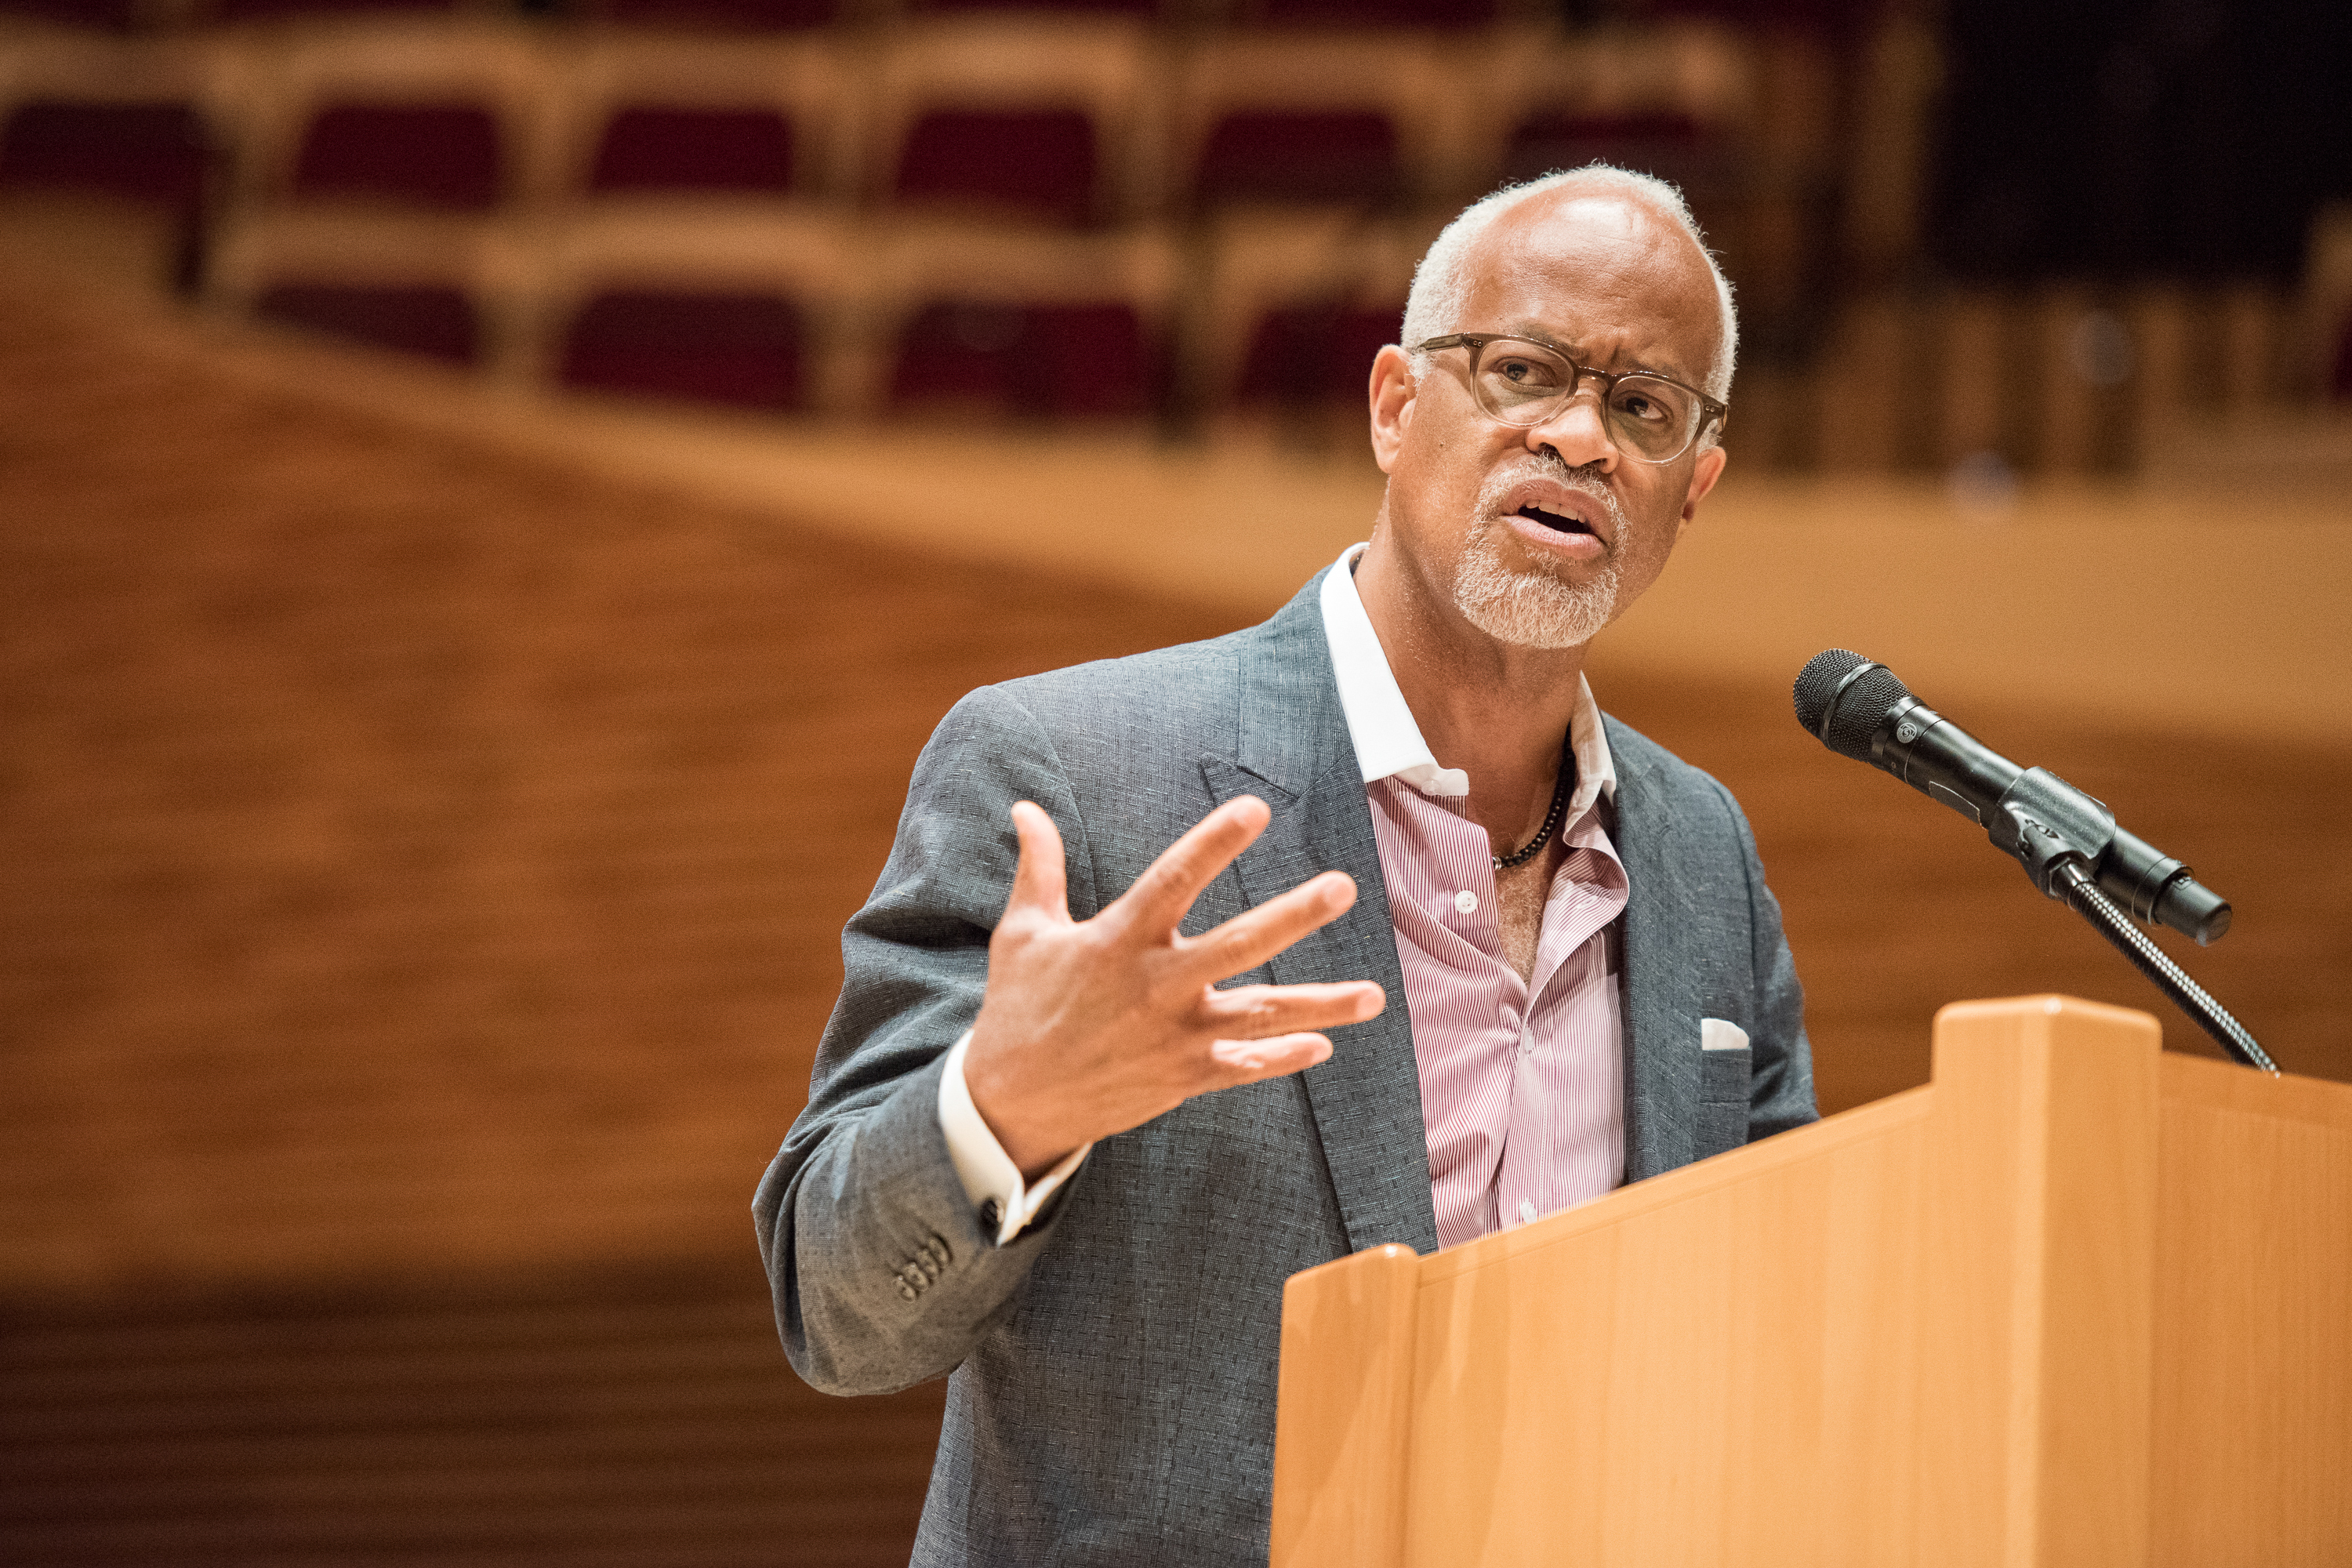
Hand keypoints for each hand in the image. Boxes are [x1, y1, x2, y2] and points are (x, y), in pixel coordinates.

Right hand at [963, 796, 1385, 1177]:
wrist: (1010, 1105)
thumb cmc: (1018, 1009)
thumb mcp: (1024, 933)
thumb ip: (1039, 867)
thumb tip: (1025, 808)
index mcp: (1119, 940)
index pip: (1174, 878)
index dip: (1215, 842)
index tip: (1257, 809)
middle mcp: (1156, 985)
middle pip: (1238, 944)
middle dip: (1294, 915)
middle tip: (1343, 887)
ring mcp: (1175, 1035)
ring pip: (1260, 1014)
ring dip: (1321, 1005)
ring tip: (1375, 996)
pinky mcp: (1181, 1076)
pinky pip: (1243, 1066)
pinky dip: (1283, 1058)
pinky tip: (1323, 1046)